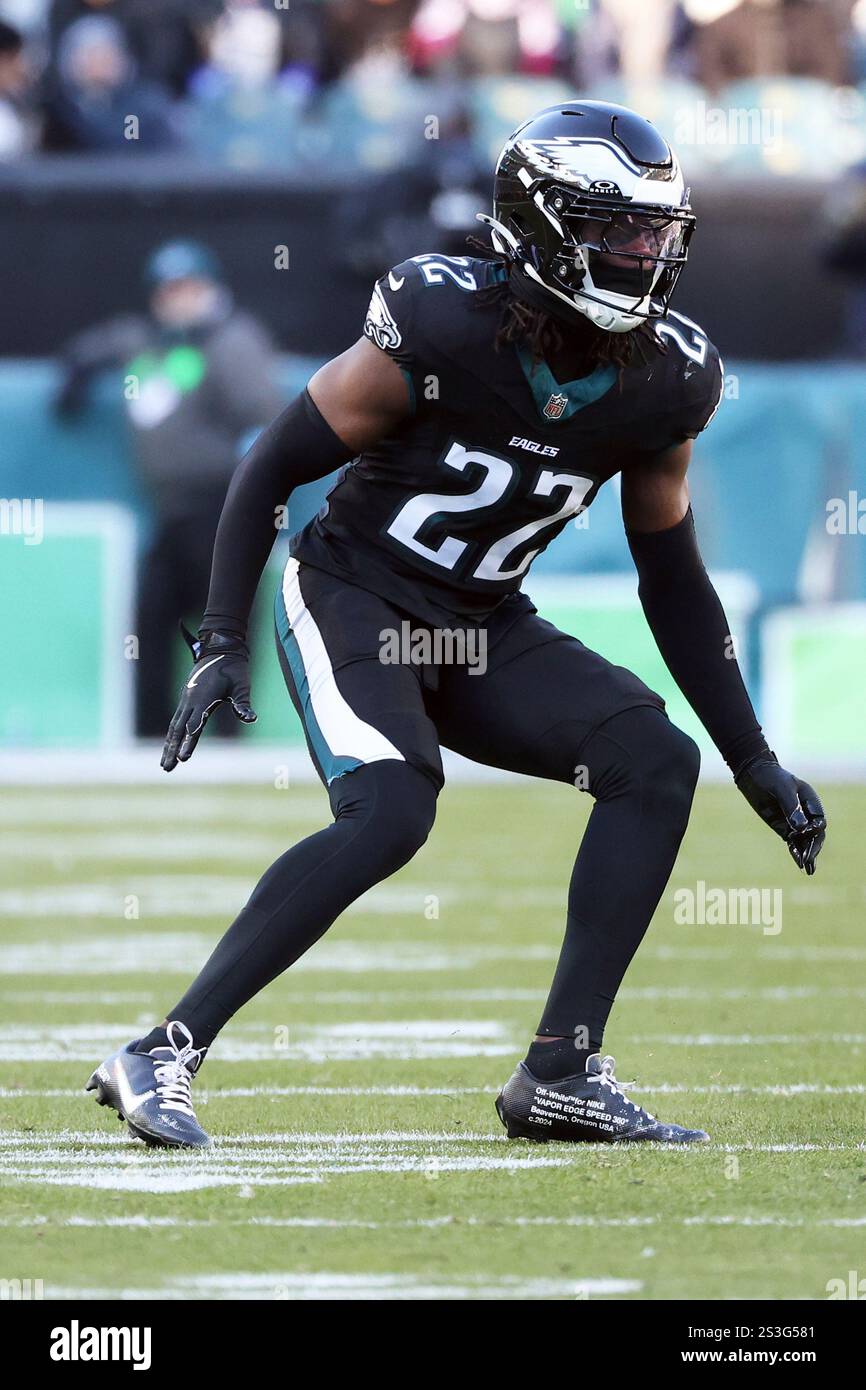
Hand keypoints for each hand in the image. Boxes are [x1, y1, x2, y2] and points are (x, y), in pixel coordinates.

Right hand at [161, 625, 255, 771]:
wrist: (220, 648)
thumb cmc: (234, 668)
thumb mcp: (241, 684)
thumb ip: (243, 702)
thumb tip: (251, 718)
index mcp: (204, 697)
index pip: (195, 724)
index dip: (189, 742)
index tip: (183, 758)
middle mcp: (191, 700)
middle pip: (179, 729)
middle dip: (172, 750)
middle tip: (167, 769)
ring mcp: (186, 699)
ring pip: (174, 726)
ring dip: (169, 745)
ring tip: (164, 763)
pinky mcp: (186, 699)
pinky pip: (176, 720)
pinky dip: (172, 735)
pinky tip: (170, 745)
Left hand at [735, 754, 825, 874]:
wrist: (754, 775)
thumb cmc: (770, 777)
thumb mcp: (781, 789)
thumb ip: (791, 807)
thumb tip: (801, 828)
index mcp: (811, 801)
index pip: (819, 820)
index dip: (815, 829)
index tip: (806, 833)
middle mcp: (806, 814)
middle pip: (815, 834)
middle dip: (812, 847)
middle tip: (808, 860)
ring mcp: (796, 822)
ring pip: (805, 841)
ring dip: (807, 854)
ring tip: (808, 869)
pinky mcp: (785, 828)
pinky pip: (793, 843)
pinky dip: (796, 853)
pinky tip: (800, 864)